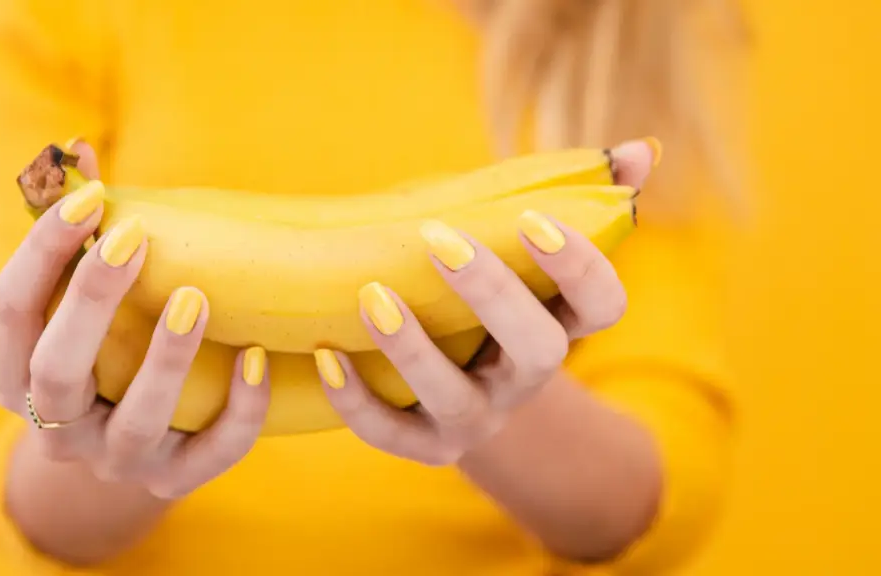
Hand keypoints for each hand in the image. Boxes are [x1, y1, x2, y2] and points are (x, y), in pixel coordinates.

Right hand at [0, 140, 269, 498]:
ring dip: (165, 360)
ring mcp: (118, 459)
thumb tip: (77, 148)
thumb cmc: (109, 344)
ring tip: (196, 298)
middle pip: (57, 369)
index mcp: (20, 373)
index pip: (11, 310)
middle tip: (132, 235)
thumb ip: (84, 231)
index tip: (88, 198)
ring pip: (135, 420)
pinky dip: (238, 410)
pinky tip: (258, 359)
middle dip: (91, 300)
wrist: (134, 443)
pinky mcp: (176, 479)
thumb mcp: (88, 296)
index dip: (42, 253)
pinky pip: (210, 454)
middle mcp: (59, 425)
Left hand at [316, 139, 655, 464]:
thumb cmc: (483, 295)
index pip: (603, 306)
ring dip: (415, 349)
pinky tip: (328, 355)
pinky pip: (393, 435)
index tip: (533, 219)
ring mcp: (477, 418)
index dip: (581, 268)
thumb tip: (644, 149)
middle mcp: (525, 379)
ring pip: (457, 399)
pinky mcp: (426, 444)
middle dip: (494, 294)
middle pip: (539, 351)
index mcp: (558, 324)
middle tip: (441, 239)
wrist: (456, 386)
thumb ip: (570, 197)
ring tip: (372, 296)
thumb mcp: (517, 245)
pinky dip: (358, 402)